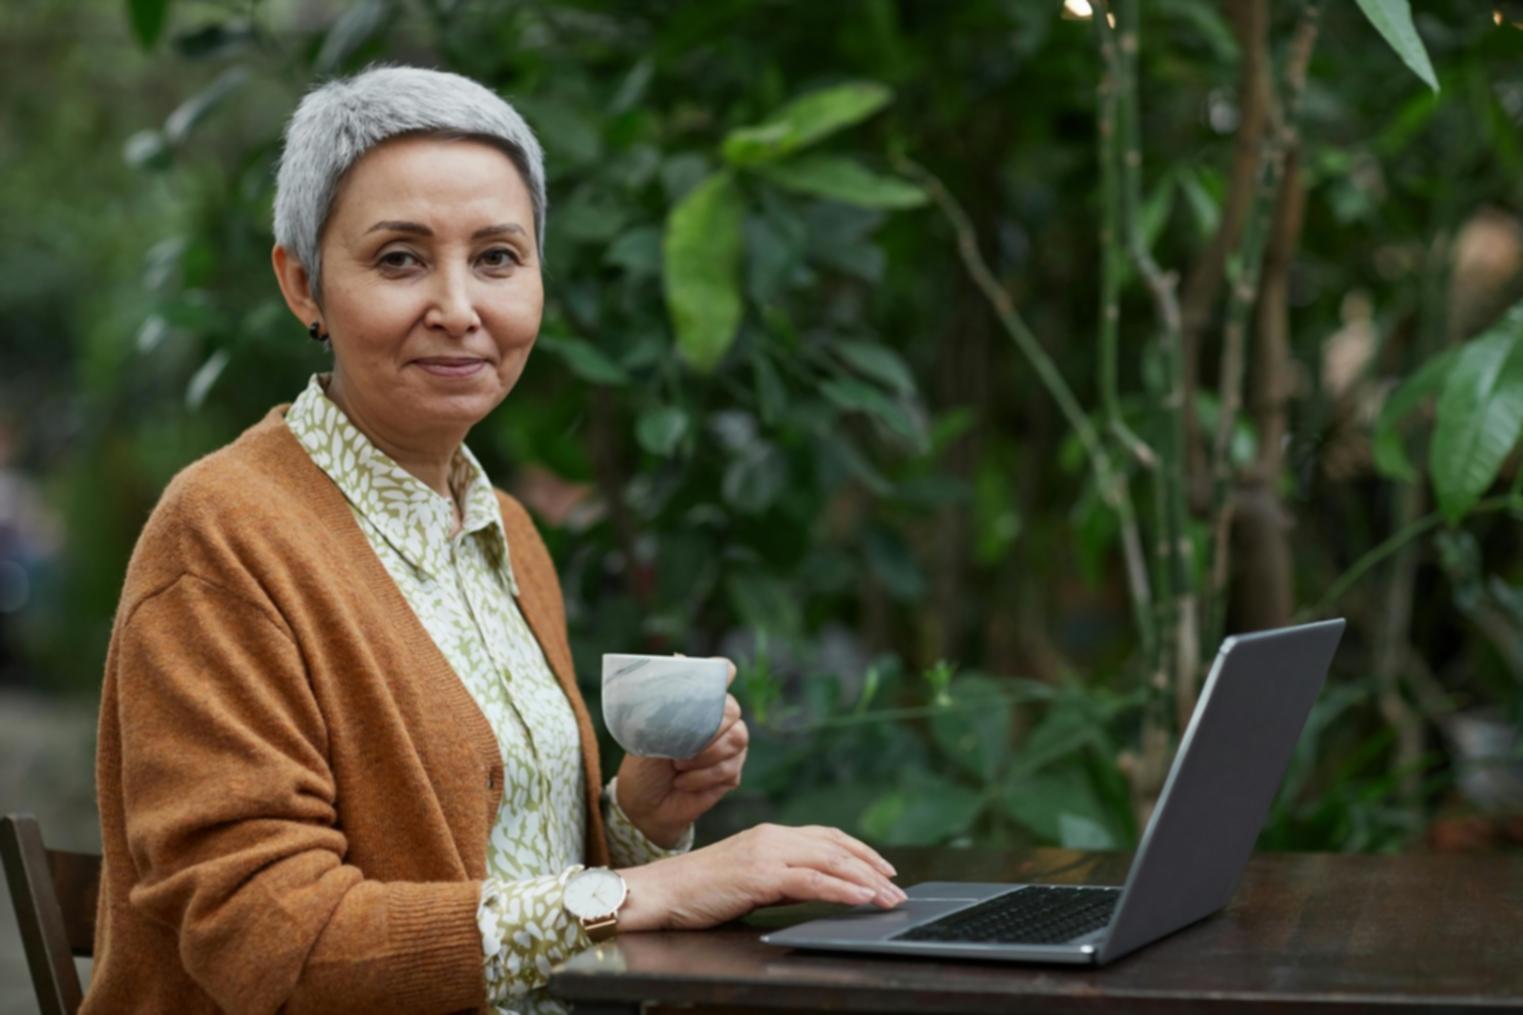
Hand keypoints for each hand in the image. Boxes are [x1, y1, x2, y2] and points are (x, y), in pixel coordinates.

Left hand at [615, 659, 746, 847]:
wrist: (643, 804)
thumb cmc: (643, 762)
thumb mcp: (647, 728)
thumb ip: (667, 699)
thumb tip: (679, 658)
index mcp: (698, 703)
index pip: (721, 674)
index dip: (724, 672)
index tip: (722, 675)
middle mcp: (719, 720)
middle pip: (732, 709)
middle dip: (707, 729)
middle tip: (677, 748)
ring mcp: (729, 746)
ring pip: (737, 739)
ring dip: (704, 756)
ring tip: (678, 766)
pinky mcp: (732, 773)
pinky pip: (731, 768)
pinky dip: (702, 778)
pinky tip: (684, 783)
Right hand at [618, 823, 906, 930]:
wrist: (661, 892)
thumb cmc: (699, 891)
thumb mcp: (750, 880)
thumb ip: (784, 879)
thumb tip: (820, 888)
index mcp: (770, 835)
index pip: (826, 837)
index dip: (860, 851)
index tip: (884, 869)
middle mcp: (772, 837)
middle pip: (836, 847)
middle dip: (872, 868)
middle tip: (897, 889)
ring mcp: (766, 853)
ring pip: (830, 860)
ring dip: (866, 881)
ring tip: (889, 898)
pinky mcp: (760, 875)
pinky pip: (812, 880)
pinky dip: (842, 889)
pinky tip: (861, 899)